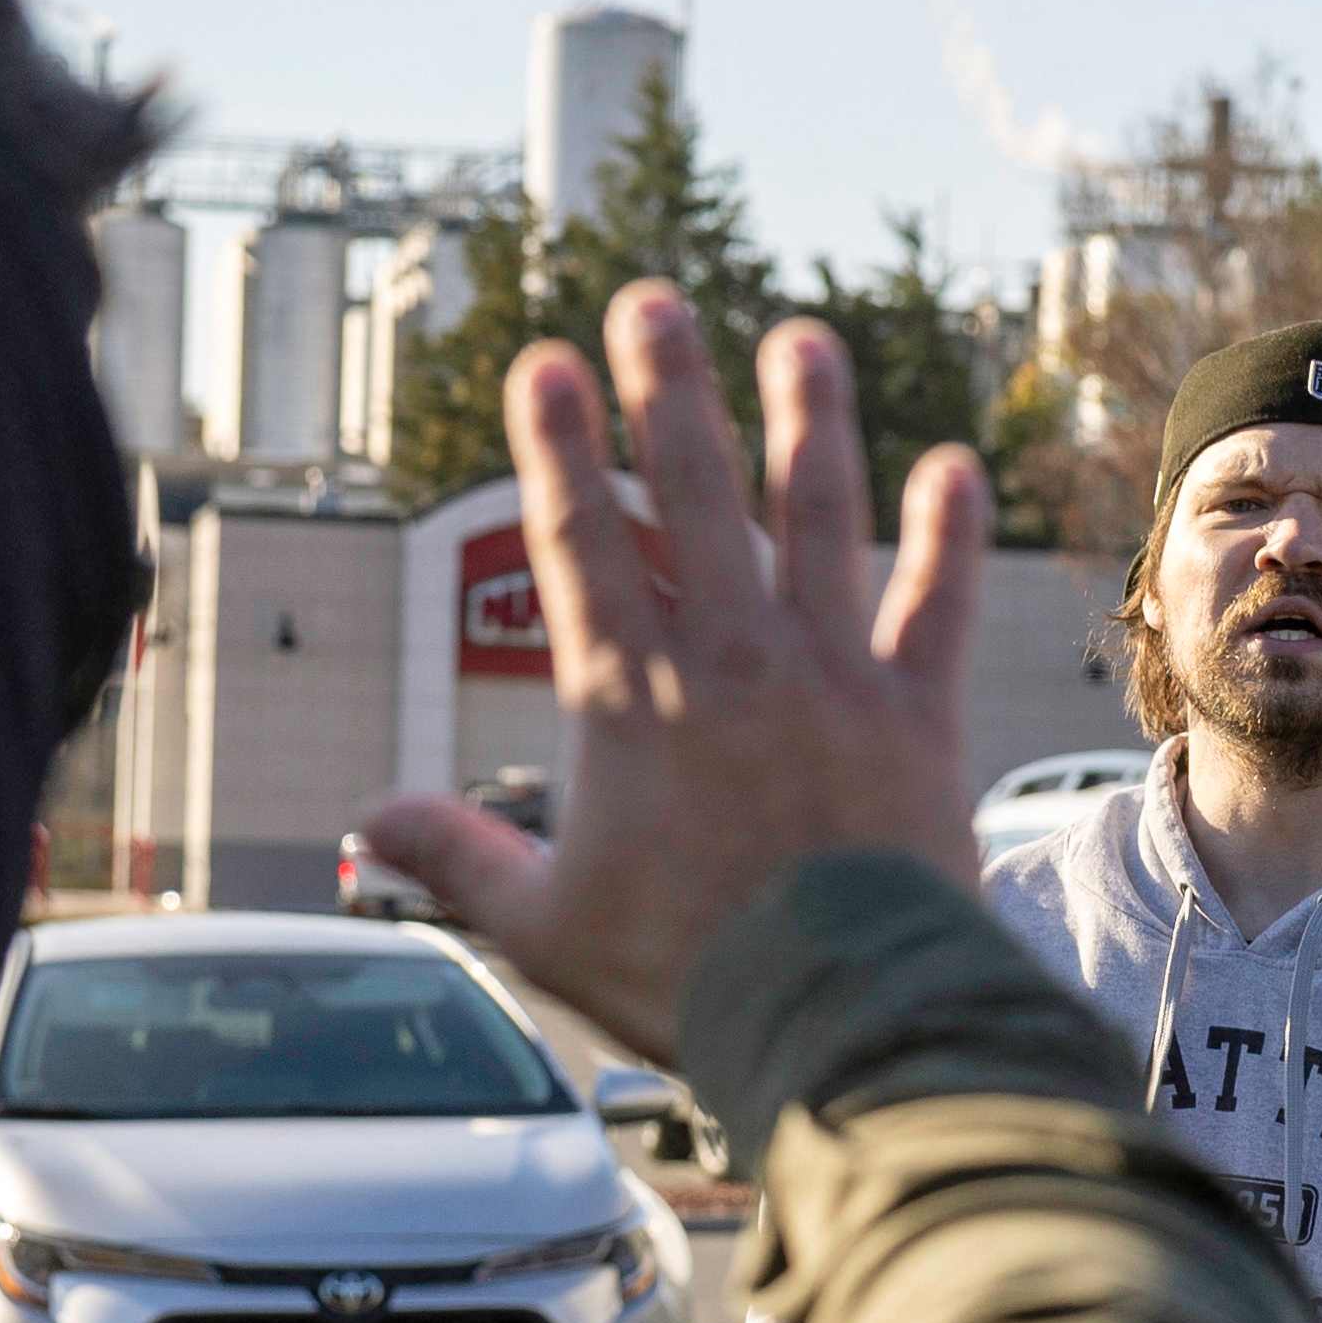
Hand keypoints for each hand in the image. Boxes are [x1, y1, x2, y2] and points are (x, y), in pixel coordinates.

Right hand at [359, 287, 987, 1059]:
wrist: (838, 1021)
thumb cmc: (682, 979)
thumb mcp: (542, 925)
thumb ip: (456, 859)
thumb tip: (368, 828)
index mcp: (629, 698)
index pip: (578, 543)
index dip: (557, 446)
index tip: (543, 361)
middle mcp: (731, 659)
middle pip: (693, 493)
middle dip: (667, 387)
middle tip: (654, 301)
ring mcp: (830, 676)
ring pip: (818, 517)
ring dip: (808, 420)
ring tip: (801, 339)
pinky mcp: (917, 713)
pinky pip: (936, 604)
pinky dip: (945, 535)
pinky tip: (953, 464)